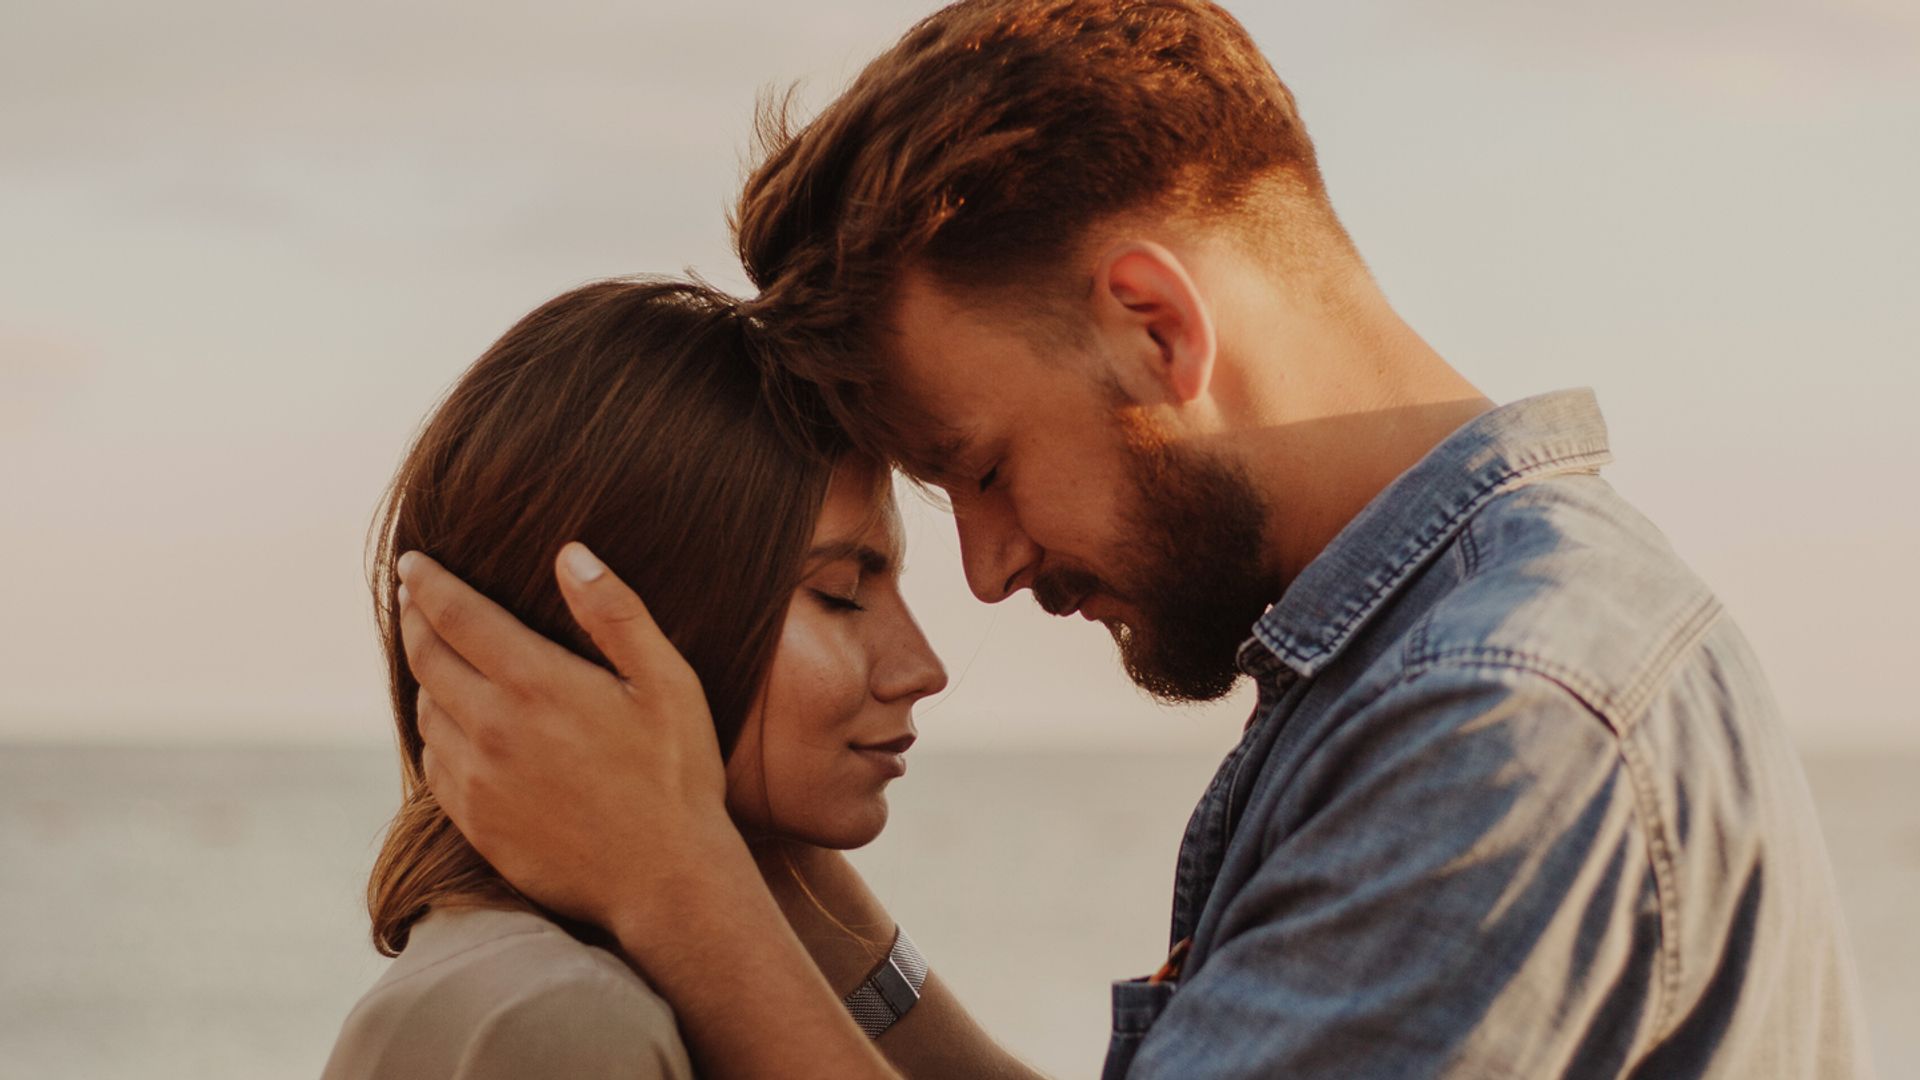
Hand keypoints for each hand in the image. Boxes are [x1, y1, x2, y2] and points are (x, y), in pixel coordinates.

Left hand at [396, 542, 735, 929]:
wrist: (665, 879)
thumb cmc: (678, 774)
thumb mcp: (667, 682)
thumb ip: (616, 613)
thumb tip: (570, 553)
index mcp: (537, 683)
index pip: (455, 615)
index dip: (427, 583)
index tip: (412, 562)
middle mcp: (493, 728)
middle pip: (425, 658)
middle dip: (415, 619)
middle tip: (414, 598)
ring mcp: (478, 780)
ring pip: (426, 712)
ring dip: (426, 677)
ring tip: (439, 659)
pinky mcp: (475, 823)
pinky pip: (435, 766)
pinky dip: (437, 734)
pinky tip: (458, 727)